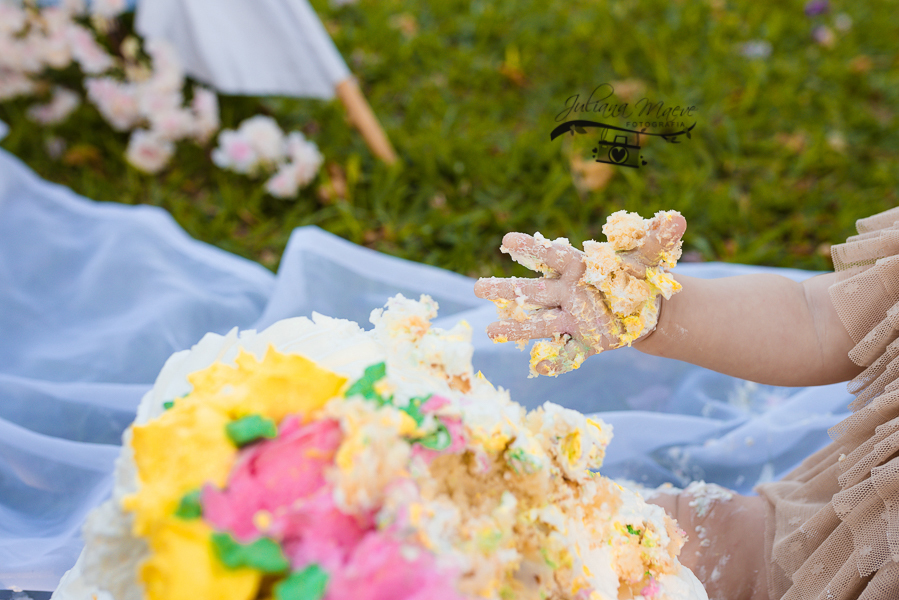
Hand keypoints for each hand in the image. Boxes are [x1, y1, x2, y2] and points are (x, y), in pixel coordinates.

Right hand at [474, 213, 685, 375]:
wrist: (649, 307)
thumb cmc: (641, 275)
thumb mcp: (651, 256)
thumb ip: (658, 239)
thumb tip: (677, 218)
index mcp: (579, 266)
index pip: (550, 255)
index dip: (529, 248)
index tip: (506, 240)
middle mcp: (567, 291)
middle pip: (532, 290)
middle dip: (505, 289)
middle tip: (476, 287)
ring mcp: (572, 317)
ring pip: (539, 322)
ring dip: (516, 327)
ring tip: (489, 331)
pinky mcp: (583, 340)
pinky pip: (565, 352)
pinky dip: (553, 362)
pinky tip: (539, 369)